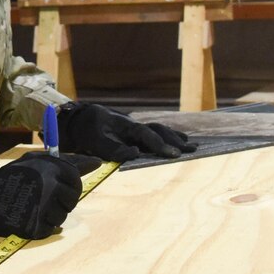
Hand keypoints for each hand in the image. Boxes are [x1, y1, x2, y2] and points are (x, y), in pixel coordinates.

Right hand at [0, 153, 90, 238]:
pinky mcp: (38, 228)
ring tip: (34, 207)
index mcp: (51, 169)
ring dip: (52, 213)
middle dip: (62, 200)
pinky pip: (52, 229)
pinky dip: (43, 226)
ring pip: (62, 216)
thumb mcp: (34, 162)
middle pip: (72, 199)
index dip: (69, 185)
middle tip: (45, 198)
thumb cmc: (10, 178)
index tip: (60, 186)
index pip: (75, 180)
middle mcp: (51, 188)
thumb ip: (65, 161)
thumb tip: (96, 163)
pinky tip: (30, 217)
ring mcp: (45, 209)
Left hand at [57, 102, 193, 162]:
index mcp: (126, 126)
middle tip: (191, 150)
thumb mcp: (95, 141)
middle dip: (174, 141)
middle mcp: (134, 125)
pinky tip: (180, 141)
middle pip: (159, 130)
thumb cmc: (88, 131)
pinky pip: (156, 133)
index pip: (147, 135)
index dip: (160, 145)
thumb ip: (113, 148)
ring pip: (160, 130)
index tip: (173, 154)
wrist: (82, 119)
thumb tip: (135, 154)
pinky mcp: (135, 133)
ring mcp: (136, 128)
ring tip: (191, 146)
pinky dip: (170, 136)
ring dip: (175, 138)